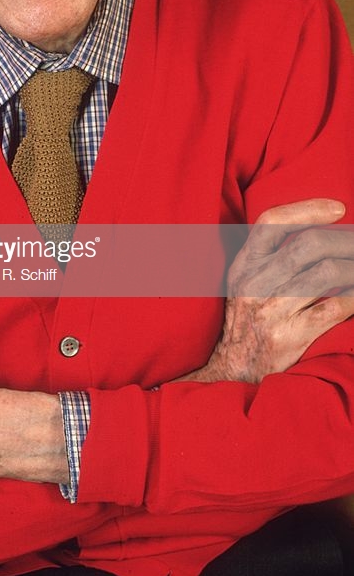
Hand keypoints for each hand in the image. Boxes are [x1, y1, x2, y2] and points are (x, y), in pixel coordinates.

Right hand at [184, 199, 353, 383]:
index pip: (272, 221)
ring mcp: (271, 310)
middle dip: (345, 239)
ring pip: (325, 273)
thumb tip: (317, 233)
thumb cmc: (246, 319)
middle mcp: (254, 282)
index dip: (307, 209)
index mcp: (244, 264)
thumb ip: (269, 256)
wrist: (233, 368)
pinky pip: (333, 308)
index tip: (339, 208)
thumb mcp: (244, 281)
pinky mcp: (289, 336)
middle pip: (307, 245)